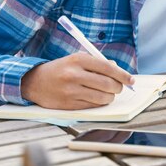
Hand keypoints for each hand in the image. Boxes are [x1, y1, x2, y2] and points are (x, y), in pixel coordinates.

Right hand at [20, 53, 134, 109]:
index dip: (123, 75)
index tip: (131, 80)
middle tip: (119, 87)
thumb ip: (98, 63)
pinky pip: (93, 106)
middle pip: (108, 84)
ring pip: (102, 97)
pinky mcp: (68, 104)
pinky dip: (99, 103)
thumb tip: (118, 69)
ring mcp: (71, 91)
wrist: (35, 82)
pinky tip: (97, 98)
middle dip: (118, 87)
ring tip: (107, 93)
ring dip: (110, 97)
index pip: (108, 68)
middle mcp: (74, 74)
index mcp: (78, 59)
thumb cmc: (61, 69)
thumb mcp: (77, 59)